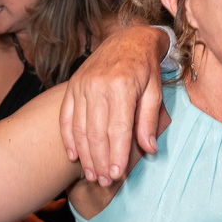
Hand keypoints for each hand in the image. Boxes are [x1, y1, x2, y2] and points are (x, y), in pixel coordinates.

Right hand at [59, 26, 170, 184]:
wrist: (129, 39)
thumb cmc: (146, 69)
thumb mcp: (155, 91)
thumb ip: (149, 121)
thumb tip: (148, 150)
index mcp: (122, 87)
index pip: (117, 129)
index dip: (116, 155)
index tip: (116, 175)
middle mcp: (98, 86)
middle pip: (96, 132)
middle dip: (99, 161)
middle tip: (103, 182)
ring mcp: (82, 85)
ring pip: (79, 128)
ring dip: (84, 155)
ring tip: (90, 175)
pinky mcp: (72, 86)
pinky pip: (66, 116)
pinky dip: (68, 138)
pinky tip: (73, 156)